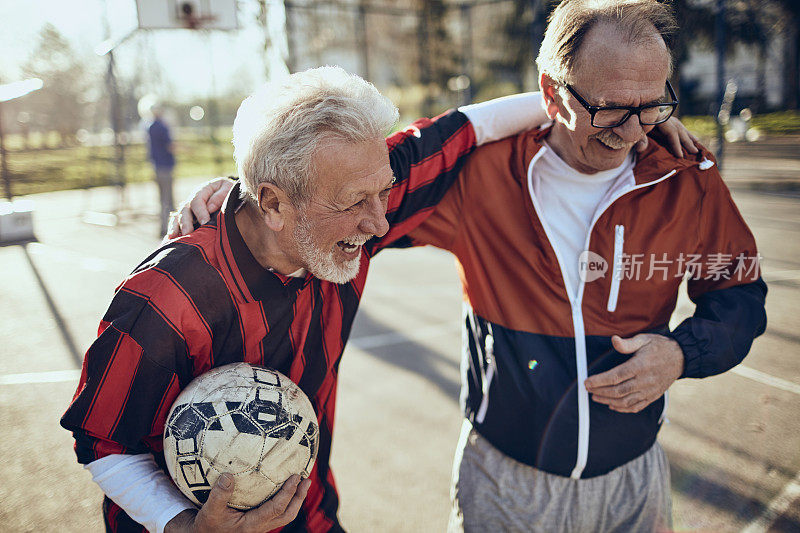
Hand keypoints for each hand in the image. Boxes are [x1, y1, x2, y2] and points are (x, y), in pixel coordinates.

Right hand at [165, 473, 310, 532]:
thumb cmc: (207, 525)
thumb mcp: (210, 510)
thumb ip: (219, 494)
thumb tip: (228, 475)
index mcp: (252, 525)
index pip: (276, 508)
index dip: (288, 493)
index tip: (296, 477)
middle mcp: (260, 527)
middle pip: (287, 514)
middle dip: (299, 497)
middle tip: (306, 480)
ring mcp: (261, 526)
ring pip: (285, 515)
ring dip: (295, 499)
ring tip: (303, 483)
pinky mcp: (258, 522)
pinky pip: (277, 512)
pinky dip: (285, 500)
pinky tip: (286, 488)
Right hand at [167, 178, 233, 237]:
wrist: (228, 193)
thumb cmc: (229, 192)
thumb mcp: (227, 189)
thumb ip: (219, 196)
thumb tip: (209, 208)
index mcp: (202, 191)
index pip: (197, 201)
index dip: (200, 212)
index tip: (205, 222)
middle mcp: (192, 200)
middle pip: (184, 210)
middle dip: (186, 222)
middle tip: (188, 233)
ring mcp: (188, 210)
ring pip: (178, 217)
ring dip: (176, 227)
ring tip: (174, 237)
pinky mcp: (187, 218)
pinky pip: (176, 224)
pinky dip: (173, 230)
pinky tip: (169, 239)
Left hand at [584, 334, 683, 413]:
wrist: (681, 358)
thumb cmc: (659, 347)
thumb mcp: (644, 339)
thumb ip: (627, 343)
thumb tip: (614, 340)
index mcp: (640, 366)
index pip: (615, 377)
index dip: (599, 381)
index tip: (587, 382)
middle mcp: (645, 381)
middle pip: (618, 391)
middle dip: (600, 392)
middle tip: (588, 390)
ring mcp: (649, 391)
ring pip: (626, 401)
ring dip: (608, 401)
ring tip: (596, 398)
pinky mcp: (653, 396)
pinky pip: (636, 407)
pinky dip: (623, 409)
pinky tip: (613, 406)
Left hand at [634, 116, 699, 158]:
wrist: (629, 113)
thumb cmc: (631, 124)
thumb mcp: (633, 131)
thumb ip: (638, 139)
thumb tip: (641, 149)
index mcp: (657, 118)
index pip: (671, 132)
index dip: (676, 144)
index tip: (680, 156)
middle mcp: (664, 116)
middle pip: (678, 129)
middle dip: (686, 142)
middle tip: (694, 153)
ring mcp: (666, 117)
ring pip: (680, 127)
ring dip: (689, 137)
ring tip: (697, 145)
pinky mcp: (666, 119)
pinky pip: (679, 127)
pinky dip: (686, 133)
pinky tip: (695, 139)